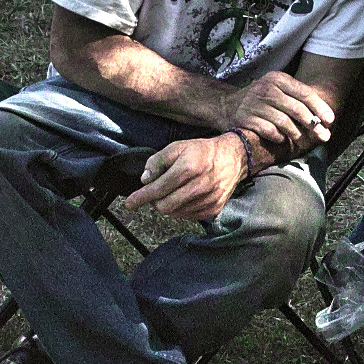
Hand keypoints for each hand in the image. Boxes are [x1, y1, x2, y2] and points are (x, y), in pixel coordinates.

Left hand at [122, 133, 246, 221]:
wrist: (234, 157)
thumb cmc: (202, 151)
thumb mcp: (177, 147)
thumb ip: (157, 162)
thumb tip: (145, 180)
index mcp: (188, 168)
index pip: (158, 189)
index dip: (140, 197)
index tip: (129, 203)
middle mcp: (200, 186)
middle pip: (165, 206)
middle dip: (154, 202)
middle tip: (155, 194)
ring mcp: (209, 199)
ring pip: (176, 213)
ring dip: (168, 205)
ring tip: (172, 192)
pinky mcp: (214, 209)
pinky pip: (188, 216)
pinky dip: (181, 209)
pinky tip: (184, 197)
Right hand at [220, 71, 334, 156]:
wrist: (227, 105)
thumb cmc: (262, 100)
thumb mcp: (278, 90)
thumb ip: (298, 99)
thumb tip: (325, 117)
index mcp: (277, 79)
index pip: (304, 93)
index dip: (319, 108)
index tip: (330, 120)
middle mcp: (266, 89)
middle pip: (296, 109)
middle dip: (313, 124)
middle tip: (324, 136)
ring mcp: (254, 103)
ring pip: (283, 122)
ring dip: (296, 133)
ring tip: (301, 139)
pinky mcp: (245, 118)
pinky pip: (268, 131)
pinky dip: (278, 137)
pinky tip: (281, 139)